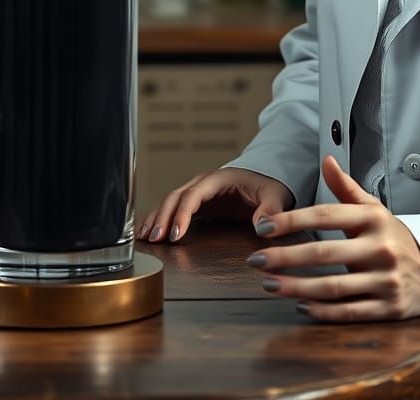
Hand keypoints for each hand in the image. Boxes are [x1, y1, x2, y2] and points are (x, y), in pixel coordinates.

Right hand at [137, 167, 294, 242]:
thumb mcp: (274, 196)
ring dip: (156, 218)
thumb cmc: (269, 187)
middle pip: (175, 196)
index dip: (182, 213)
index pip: (193, 194)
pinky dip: (159, 219)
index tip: (175, 234)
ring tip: (145, 238)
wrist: (267, 182)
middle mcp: (203, 183)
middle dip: (163, 217)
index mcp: (218, 179)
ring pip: (170, 201)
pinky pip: (173, 209)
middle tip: (154, 239)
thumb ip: (270, 210)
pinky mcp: (197, 204)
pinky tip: (149, 233)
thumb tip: (262, 226)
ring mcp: (198, 192)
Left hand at [246, 154, 419, 321]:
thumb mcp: (374, 208)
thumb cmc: (396, 237)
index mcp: (373, 219)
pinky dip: (322, 311)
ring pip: (333, 287)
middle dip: (285, 257)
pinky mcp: (388, 308)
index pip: (325, 215)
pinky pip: (349, 311)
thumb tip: (326, 160)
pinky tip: (299, 305)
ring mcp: (385, 280)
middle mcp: (379, 248)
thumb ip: (346, 187)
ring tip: (269, 284)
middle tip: (256, 259)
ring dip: (296, 287)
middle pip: (324, 253)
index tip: (264, 227)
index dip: (292, 221)